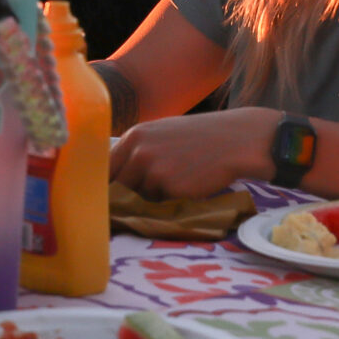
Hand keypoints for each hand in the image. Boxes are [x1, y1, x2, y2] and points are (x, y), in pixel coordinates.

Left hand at [109, 107, 278, 199]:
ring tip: (175, 183)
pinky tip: (186, 187)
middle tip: (139, 199)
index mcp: (134, 136)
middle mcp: (138, 151)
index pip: (105, 167)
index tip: (109, 196)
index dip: (107, 184)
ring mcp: (151, 169)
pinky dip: (169, 201)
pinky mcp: (168, 186)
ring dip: (150, 198)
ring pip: (139, 197)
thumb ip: (139, 151)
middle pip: (117, 186)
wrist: (233, 140)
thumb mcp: (162, 134)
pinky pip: (159, 204)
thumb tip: (117, 177)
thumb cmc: (199, 138)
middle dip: (125, 196)